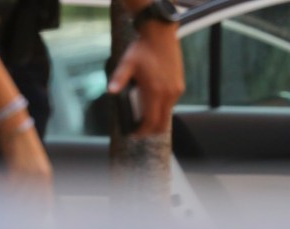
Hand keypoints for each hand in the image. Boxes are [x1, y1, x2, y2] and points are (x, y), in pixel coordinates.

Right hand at [0, 120, 53, 213]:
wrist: (15, 125)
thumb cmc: (20, 145)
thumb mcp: (31, 165)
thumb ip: (31, 181)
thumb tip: (26, 200)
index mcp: (46, 176)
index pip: (46, 201)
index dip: (39, 213)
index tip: (32, 222)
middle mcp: (41, 175)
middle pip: (31, 202)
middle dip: (17, 206)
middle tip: (6, 204)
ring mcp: (30, 171)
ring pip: (18, 195)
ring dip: (6, 193)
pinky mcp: (18, 166)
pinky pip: (9, 184)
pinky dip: (1, 184)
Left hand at [107, 20, 184, 136]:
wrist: (161, 35)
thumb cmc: (143, 49)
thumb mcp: (127, 63)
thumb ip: (118, 79)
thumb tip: (110, 92)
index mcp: (154, 91)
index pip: (150, 121)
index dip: (142, 131)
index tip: (135, 133)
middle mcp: (168, 94)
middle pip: (162, 123)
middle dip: (151, 130)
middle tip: (140, 130)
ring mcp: (175, 91)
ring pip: (167, 114)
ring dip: (157, 118)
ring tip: (145, 116)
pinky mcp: (179, 86)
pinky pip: (171, 104)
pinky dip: (163, 108)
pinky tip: (153, 102)